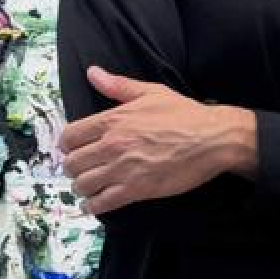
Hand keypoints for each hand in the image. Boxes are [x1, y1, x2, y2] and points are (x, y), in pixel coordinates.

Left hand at [59, 66, 258, 215]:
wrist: (212, 139)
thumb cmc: (184, 114)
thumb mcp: (151, 92)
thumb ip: (118, 85)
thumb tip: (92, 72)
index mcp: (113, 120)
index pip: (69, 137)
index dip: (67, 145)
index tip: (74, 149)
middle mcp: (112, 145)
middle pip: (71, 164)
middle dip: (74, 168)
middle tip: (83, 169)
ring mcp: (123, 169)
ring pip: (82, 185)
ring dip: (82, 187)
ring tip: (89, 186)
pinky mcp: (135, 190)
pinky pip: (100, 204)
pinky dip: (92, 206)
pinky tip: (95, 203)